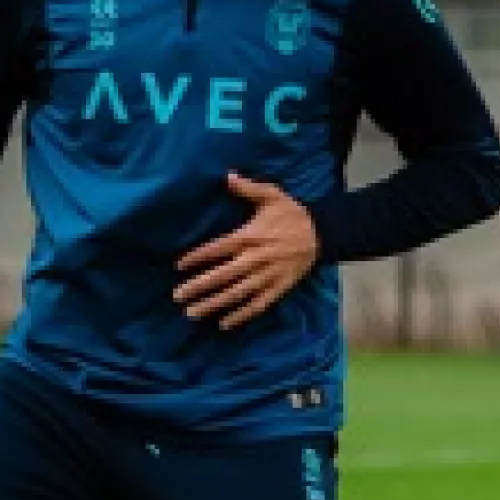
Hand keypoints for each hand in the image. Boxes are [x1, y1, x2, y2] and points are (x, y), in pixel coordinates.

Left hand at [175, 173, 319, 329]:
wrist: (321, 234)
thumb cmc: (291, 214)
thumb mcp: (272, 195)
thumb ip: (248, 188)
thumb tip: (228, 176)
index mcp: (250, 237)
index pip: (217, 248)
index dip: (197, 257)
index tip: (179, 266)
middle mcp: (255, 259)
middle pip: (222, 276)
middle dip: (198, 287)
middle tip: (178, 296)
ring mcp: (267, 277)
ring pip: (236, 294)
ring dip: (213, 304)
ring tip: (192, 313)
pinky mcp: (278, 289)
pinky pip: (257, 305)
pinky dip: (241, 316)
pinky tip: (224, 324)